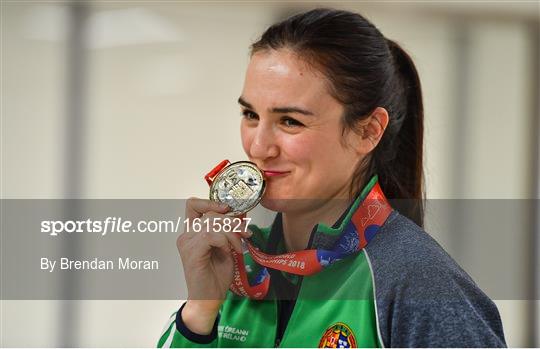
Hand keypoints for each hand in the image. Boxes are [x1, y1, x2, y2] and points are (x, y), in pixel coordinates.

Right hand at [176, 198, 250, 333]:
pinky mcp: (192, 252)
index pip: (193, 205)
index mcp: (192, 233)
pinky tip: (230, 252)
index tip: (227, 210)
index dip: (210, 202)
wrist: (208, 299)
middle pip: (210, 213)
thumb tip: (238, 217)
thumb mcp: (225, 248)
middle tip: (244, 235)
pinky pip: (211, 235)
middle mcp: (186, 235)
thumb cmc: (216, 276)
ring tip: (238, 247)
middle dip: (232, 222)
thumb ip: (226, 231)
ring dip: (231, 234)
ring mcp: (187, 243)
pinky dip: (225, 241)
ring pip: (212, 223)